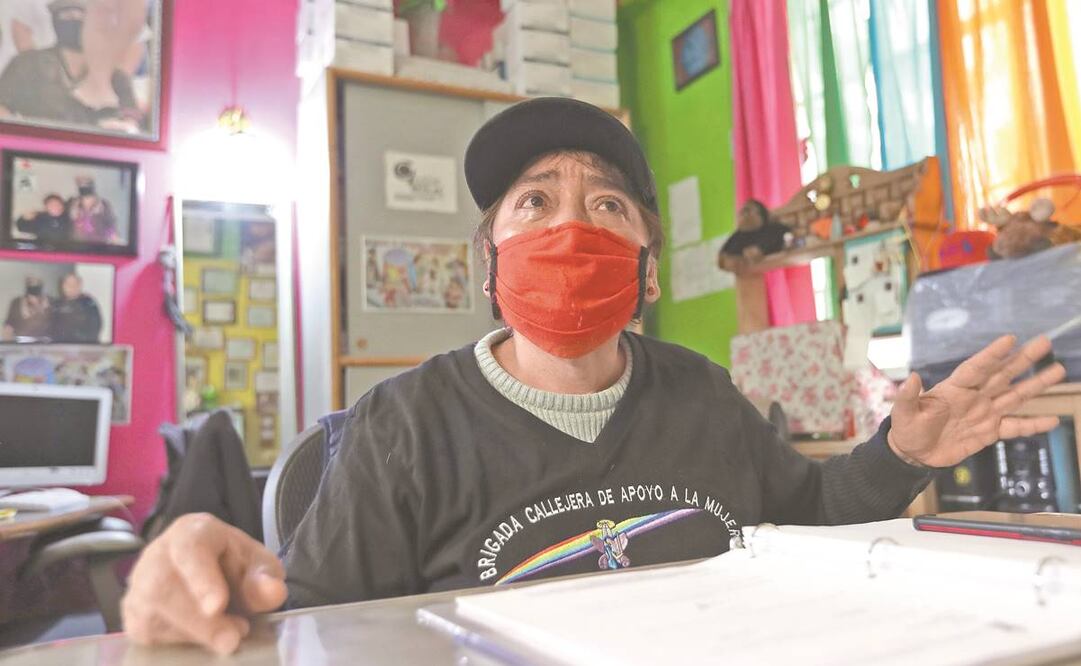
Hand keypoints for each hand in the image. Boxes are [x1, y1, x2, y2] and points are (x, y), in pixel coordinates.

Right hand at [122, 513, 287, 654]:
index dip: (201, 579)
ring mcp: (138, 585)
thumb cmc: (232, 563)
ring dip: (193, 634)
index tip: (217, 606)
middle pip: (165, 588)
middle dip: (201, 622)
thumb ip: (264, 578)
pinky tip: (201, 638)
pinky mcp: (132, 614)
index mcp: (191, 532)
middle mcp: (157, 554)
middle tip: (233, 638)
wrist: (209, 569)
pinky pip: (147, 634)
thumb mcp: (257, 565)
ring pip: (152, 615)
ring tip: (226, 635)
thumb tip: (273, 593)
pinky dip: (179, 642)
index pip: (190, 549)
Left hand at [887, 335, 1065, 467]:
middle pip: (1003, 374)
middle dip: (1023, 359)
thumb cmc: (907, 428)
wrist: (914, 453)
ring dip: (1036, 384)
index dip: (992, 354)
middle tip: (1044, 342)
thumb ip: (908, 396)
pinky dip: (1033, 425)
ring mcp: (985, 413)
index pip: (976, 368)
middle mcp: (974, 396)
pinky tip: (1053, 420)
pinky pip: (1015, 427)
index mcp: (954, 388)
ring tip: (1058, 370)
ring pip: (1015, 395)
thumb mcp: (903, 413)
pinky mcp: (990, 432)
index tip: (1010, 339)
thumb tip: (912, 377)